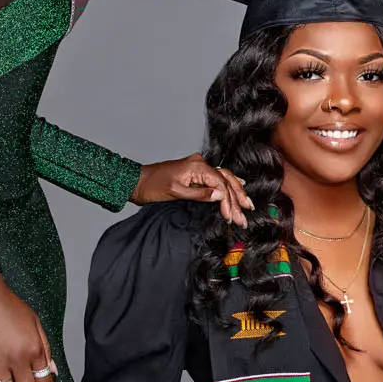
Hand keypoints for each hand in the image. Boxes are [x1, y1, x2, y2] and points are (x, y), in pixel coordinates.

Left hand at [132, 154, 249, 225]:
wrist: (136, 182)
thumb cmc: (151, 186)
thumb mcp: (175, 192)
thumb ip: (200, 194)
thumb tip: (220, 196)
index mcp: (196, 166)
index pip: (220, 184)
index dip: (227, 201)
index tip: (231, 217)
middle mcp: (200, 164)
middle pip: (225, 181)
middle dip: (236, 199)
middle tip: (243, 217)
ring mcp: (198, 168)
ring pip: (224, 179)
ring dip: (235, 193)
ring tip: (246, 205)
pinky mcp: (195, 173)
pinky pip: (217, 178)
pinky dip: (228, 184)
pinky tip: (238, 185)